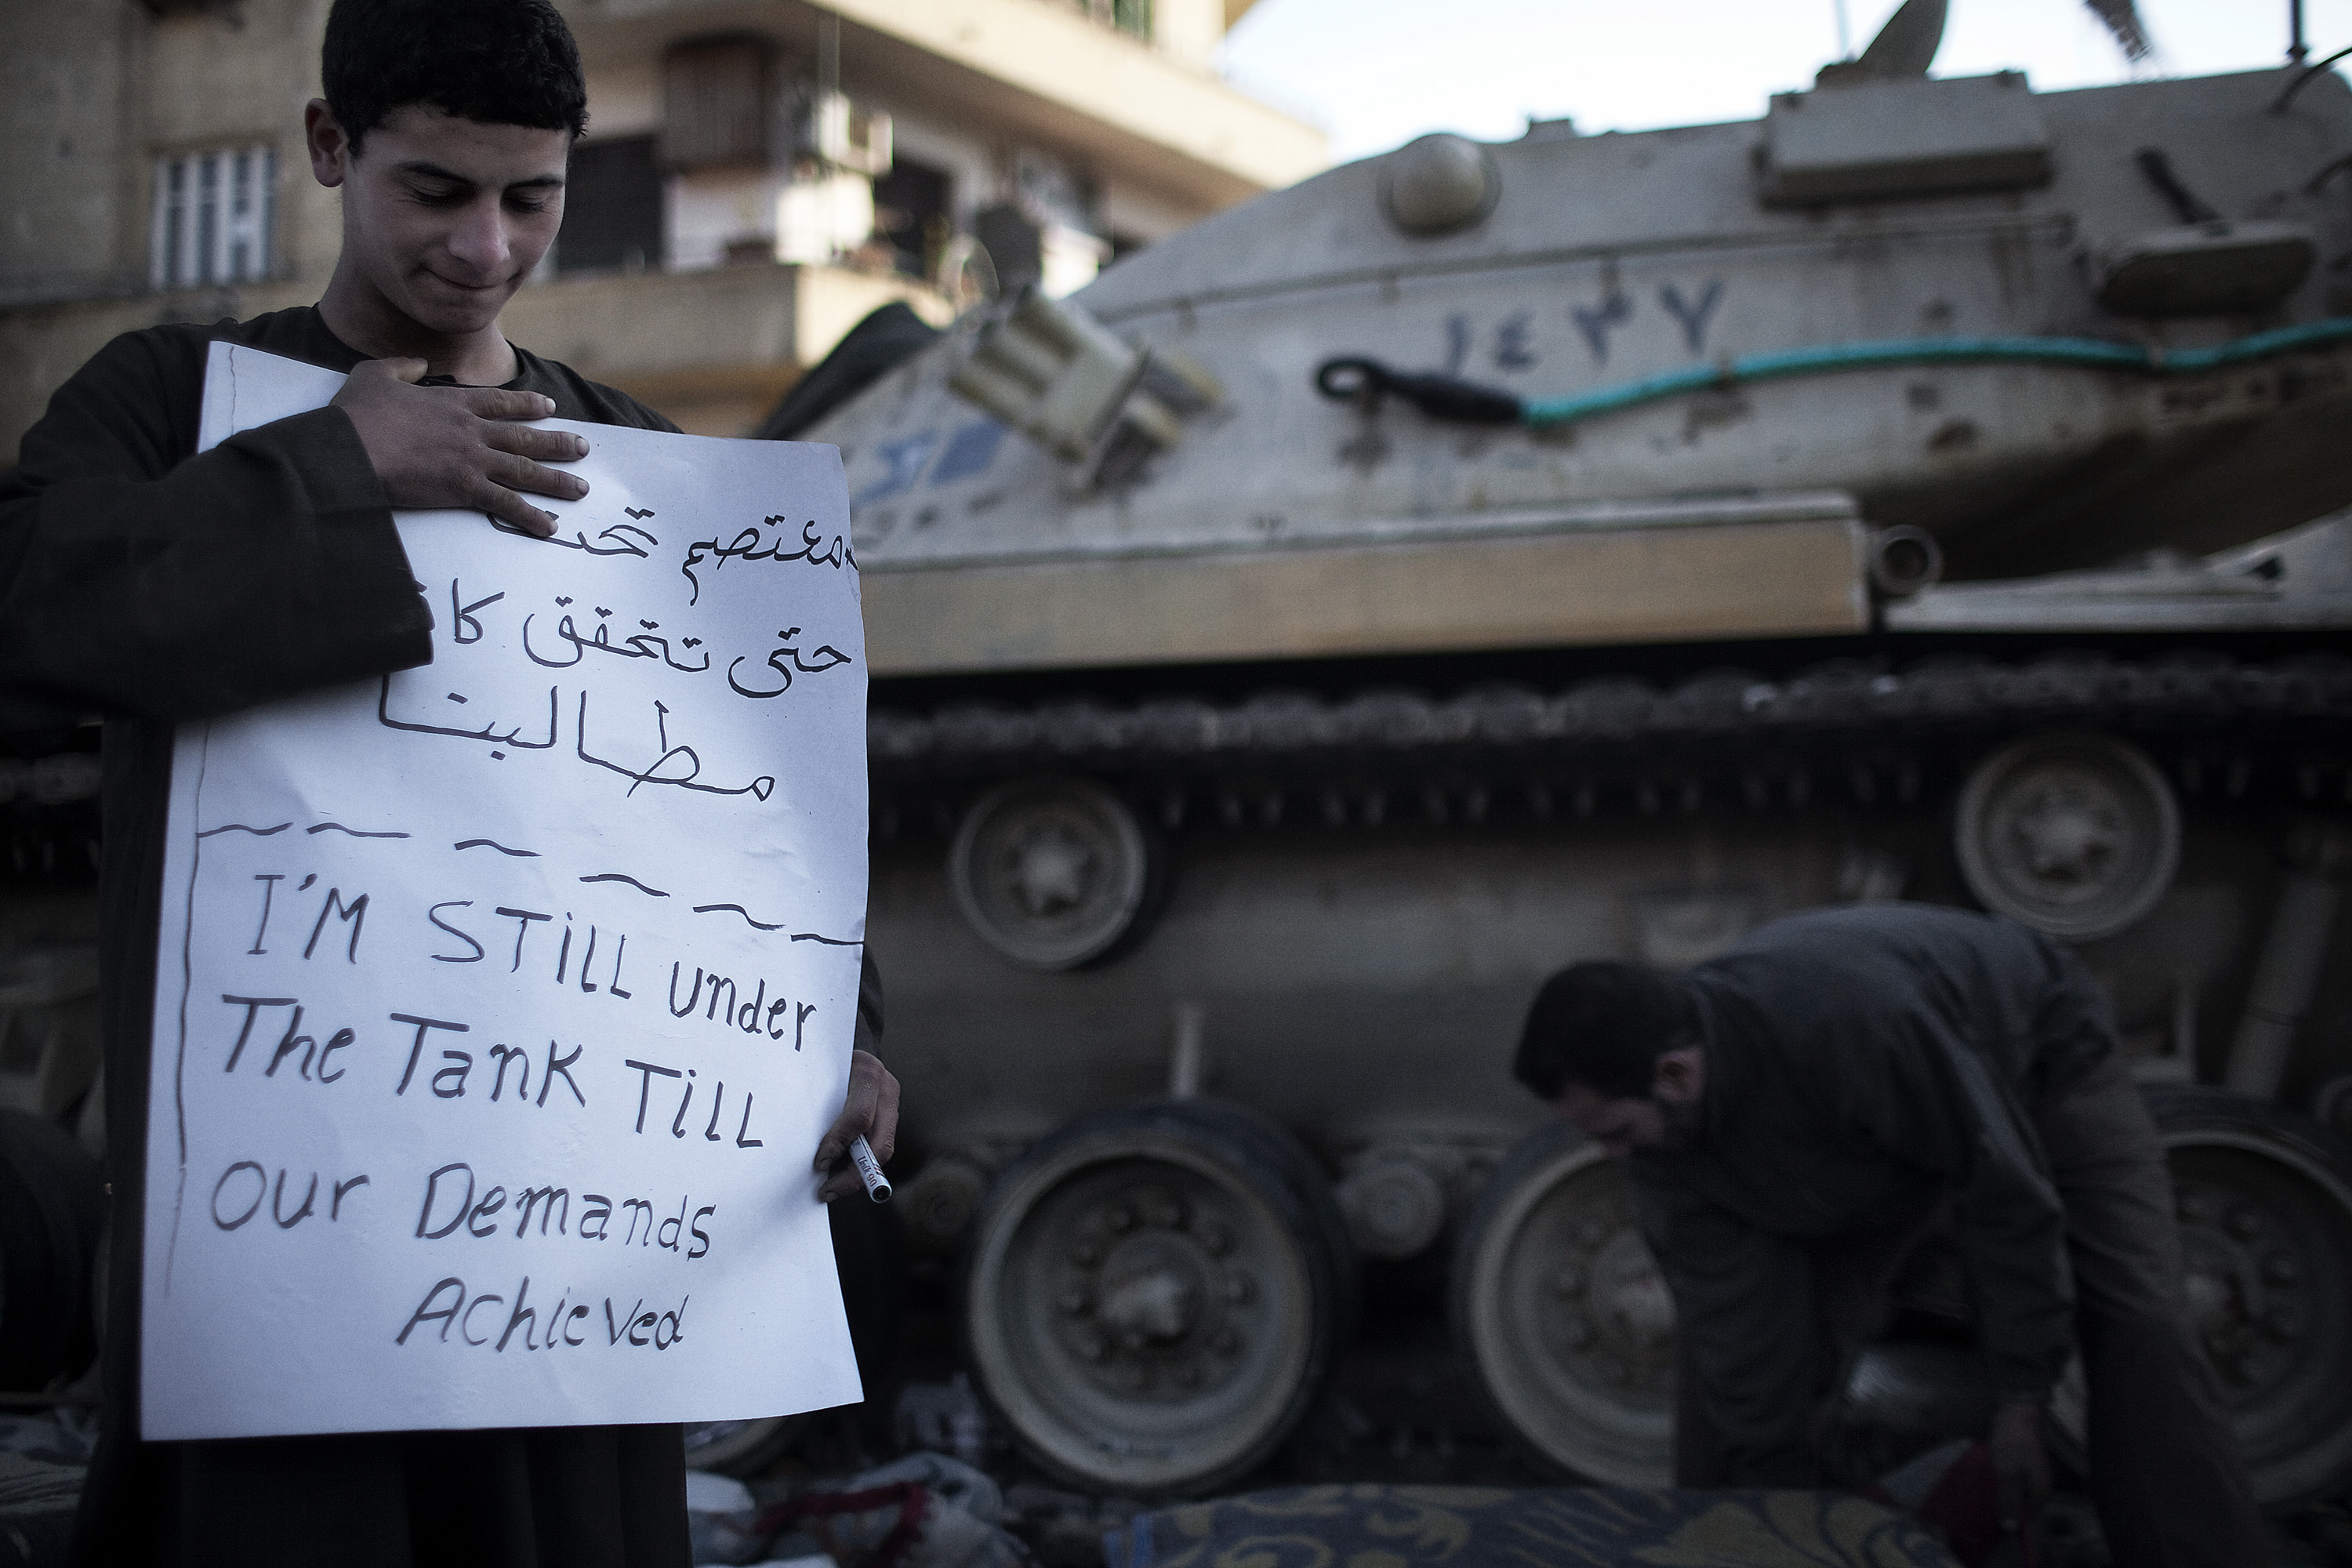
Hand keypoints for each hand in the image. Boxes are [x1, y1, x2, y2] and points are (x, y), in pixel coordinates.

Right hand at [331, 356, 588, 536]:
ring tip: (581, 488)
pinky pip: (506, 504)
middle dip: (557, 442)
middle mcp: (470, 429)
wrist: (349, 448)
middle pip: (523, 436)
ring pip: (524, 469)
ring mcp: (471, 458)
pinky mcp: (464, 488)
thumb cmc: (356, 415)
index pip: (500, 403)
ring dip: (556, 480)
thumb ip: (401, 366)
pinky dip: (530, 516)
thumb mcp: (375, 375)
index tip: (549, 406)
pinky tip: (550, 526)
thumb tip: (418, 364)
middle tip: (583, 447)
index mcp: (452, 402)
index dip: (527, 404)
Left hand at [813, 1049, 899, 1201]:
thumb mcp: (822, 1075)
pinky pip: (880, 1145)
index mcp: (868, 1073)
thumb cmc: (826, 1063)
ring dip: (858, 1173)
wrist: (846, 1047)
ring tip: (832, 1187)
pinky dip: (861, 1163)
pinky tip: (842, 1174)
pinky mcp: (891, 1113)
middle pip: (879, 1143)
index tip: (819, 1164)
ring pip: (883, 1148)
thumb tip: (811, 1150)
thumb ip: (820, 1104)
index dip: (839, 1144)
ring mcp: (893, 1102)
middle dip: (854, 1173)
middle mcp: (887, 1087)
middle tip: (828, 1190)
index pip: (859, 1118)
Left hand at [1989, 1397, 2050, 1532]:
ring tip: (1987, 1491)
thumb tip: (2010, 1527)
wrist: (2018, 1410)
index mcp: (2040, 1492)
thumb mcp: (2007, 1475)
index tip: (1994, 1525)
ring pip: (2018, 1491)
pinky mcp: (2025, 1461)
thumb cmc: (2013, 1442)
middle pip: (2023, 1505)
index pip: (2029, 1518)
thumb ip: (2009, 1501)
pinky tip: (1992, 1476)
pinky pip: (2014, 1478)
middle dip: (2007, 1507)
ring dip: (2003, 1492)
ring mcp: (2033, 1471)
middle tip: (1987, 1505)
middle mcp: (2040, 1484)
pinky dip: (2003, 1480)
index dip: (2013, 1523)